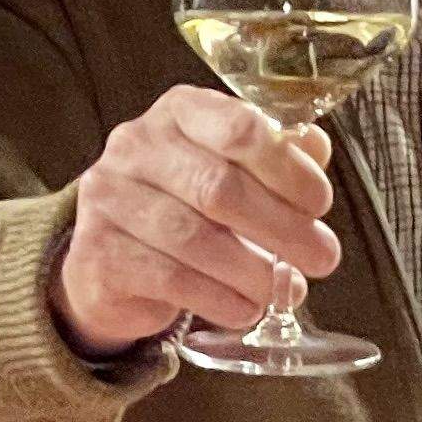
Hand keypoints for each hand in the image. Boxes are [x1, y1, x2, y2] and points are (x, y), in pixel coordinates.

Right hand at [49, 86, 339, 355]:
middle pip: (219, 187)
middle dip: (283, 228)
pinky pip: (171, 280)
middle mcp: (135, 146)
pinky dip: (220, 300)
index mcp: (179, 113)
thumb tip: (315, 147)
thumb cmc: (188, 204)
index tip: (320, 204)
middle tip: (323, 258)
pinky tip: (246, 308)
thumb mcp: (233, 169)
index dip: (288, 169)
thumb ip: (277, 155)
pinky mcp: (98, 254)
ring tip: (286, 289)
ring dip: (254, 272)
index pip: (238, 129)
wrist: (114, 256)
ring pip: (195, 239)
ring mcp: (109, 199)